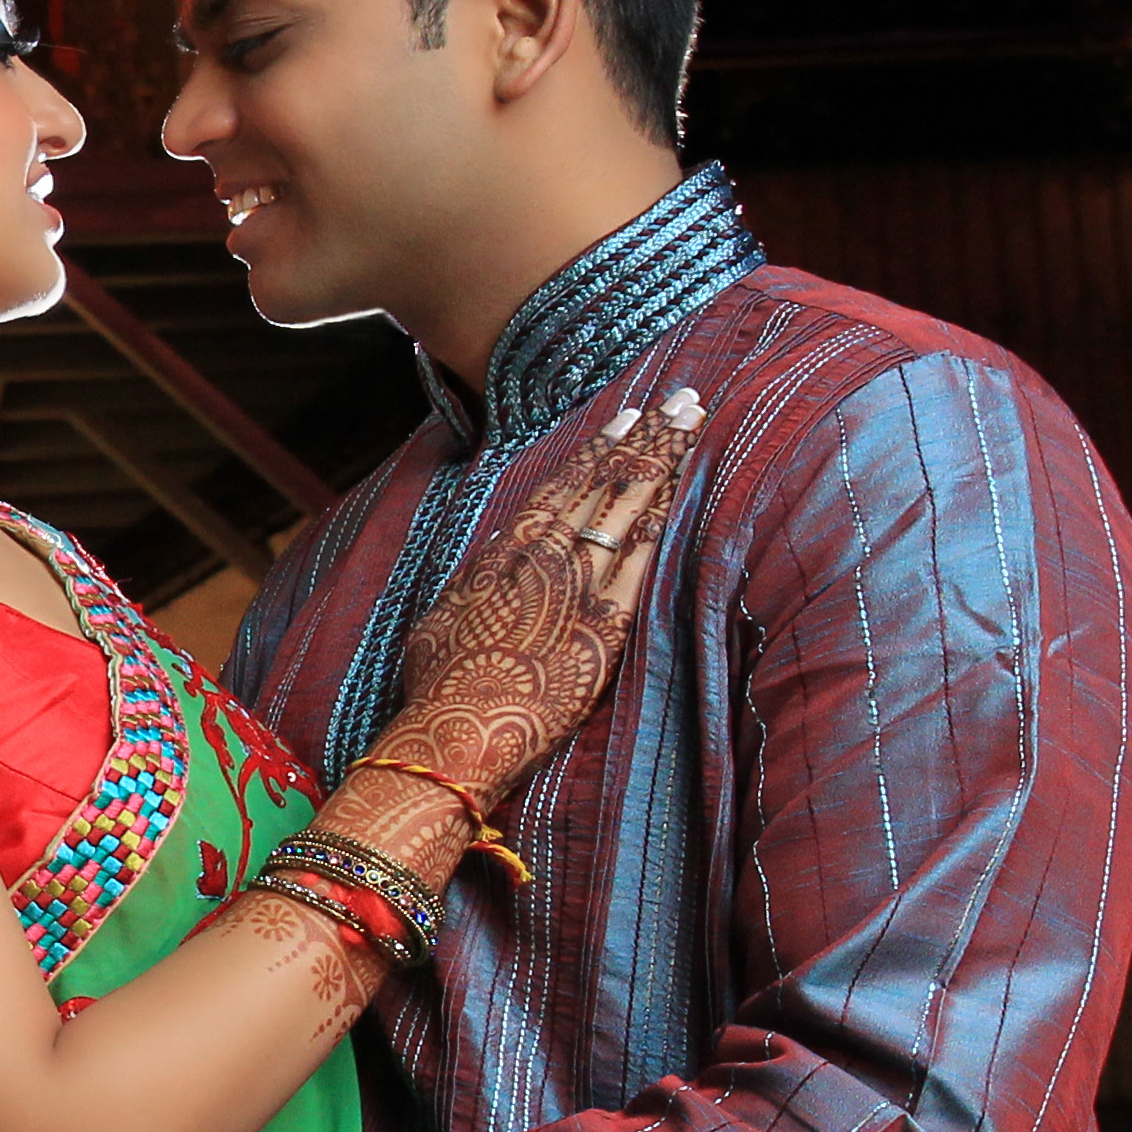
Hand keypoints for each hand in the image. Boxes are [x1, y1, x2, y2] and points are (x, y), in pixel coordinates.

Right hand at [366, 396, 694, 810]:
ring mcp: (575, 586)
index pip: (561, 488)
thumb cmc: (438, 688)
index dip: (598, 450)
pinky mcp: (604, 623)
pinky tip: (686, 487)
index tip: (626, 416)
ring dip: (663, 461)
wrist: (454, 733)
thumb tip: (488, 567)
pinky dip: (664, 518)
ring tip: (693, 423)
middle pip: (603, 484)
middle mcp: (541, 558)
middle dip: (645, 439)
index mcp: (502, 555)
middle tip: (682, 398)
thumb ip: (474, 588)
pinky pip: (642, 558)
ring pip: (627, 507)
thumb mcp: (440, 623)